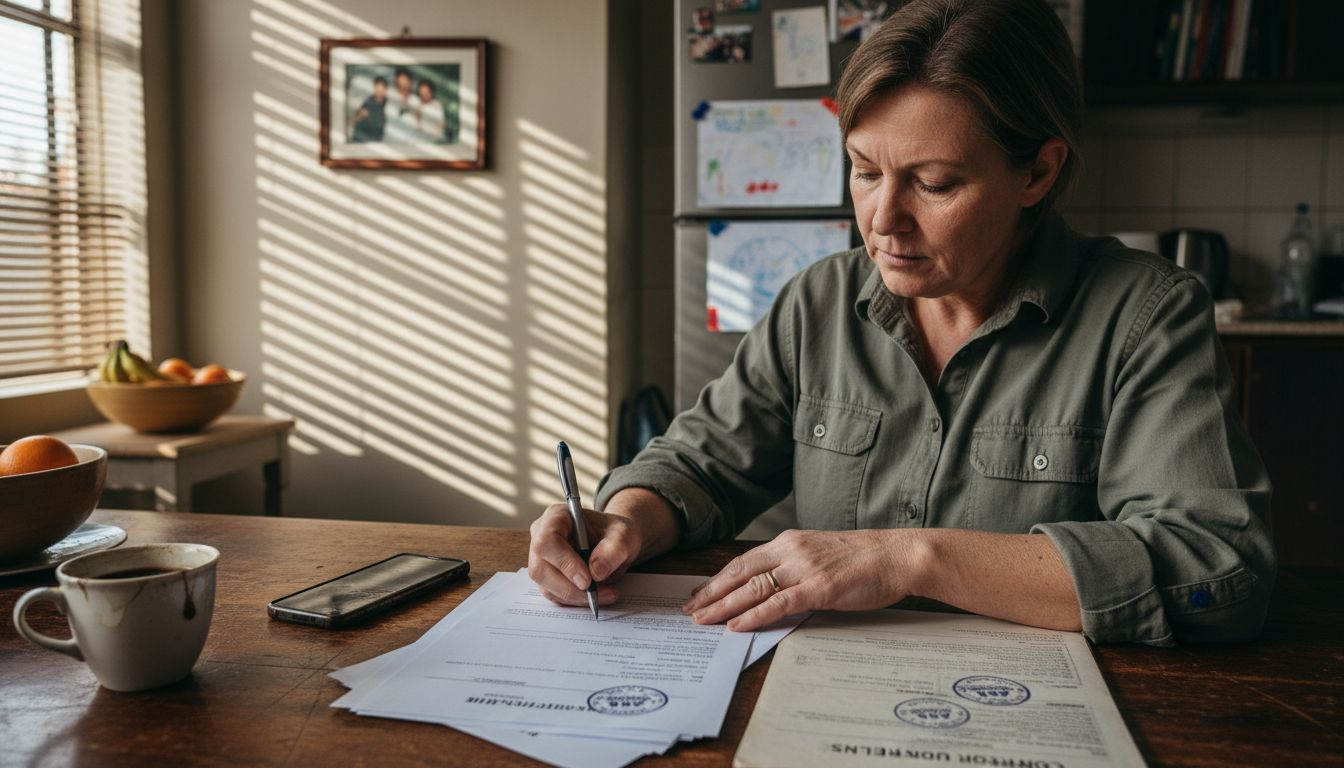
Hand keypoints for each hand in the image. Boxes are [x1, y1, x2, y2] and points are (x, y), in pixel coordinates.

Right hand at [527, 504, 640, 606]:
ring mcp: (541, 559)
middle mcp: (541, 537)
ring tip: (605, 595)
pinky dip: (575, 600)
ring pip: (546, 586)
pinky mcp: (547, 578)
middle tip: (598, 594)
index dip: (564, 563)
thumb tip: (595, 573)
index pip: (547, 541)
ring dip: (575, 597)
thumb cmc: (615, 533)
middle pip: (540, 568)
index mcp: (556, 517)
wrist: (615, 543)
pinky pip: (554, 595)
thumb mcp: (624, 535)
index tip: (587, 580)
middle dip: (570, 587)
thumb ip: (614, 549)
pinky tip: (597, 596)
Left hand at [681, 529, 928, 631]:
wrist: (897, 555)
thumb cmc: (865, 559)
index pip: (743, 561)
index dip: (718, 579)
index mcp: (790, 542)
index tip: (699, 593)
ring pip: (753, 588)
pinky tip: (737, 625)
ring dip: (724, 606)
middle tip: (689, 611)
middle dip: (711, 593)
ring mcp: (804, 568)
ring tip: (703, 620)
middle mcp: (791, 551)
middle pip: (740, 573)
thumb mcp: (821, 555)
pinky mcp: (819, 587)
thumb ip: (795, 568)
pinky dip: (754, 615)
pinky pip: (778, 603)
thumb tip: (773, 589)